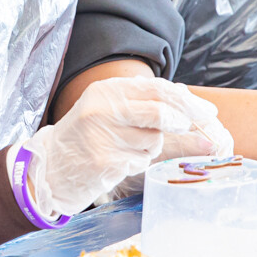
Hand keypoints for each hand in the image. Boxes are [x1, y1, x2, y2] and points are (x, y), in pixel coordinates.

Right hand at [29, 77, 223, 216]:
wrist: (49, 167)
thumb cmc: (86, 137)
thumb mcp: (108, 109)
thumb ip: (143, 104)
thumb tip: (192, 108)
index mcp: (107, 91)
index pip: (157, 89)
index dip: (187, 101)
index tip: (208, 113)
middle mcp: (103, 109)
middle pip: (160, 113)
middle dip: (183, 122)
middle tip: (195, 128)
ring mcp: (103, 136)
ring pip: (153, 141)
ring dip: (150, 148)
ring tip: (126, 149)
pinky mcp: (104, 162)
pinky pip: (140, 163)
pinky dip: (137, 164)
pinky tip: (118, 163)